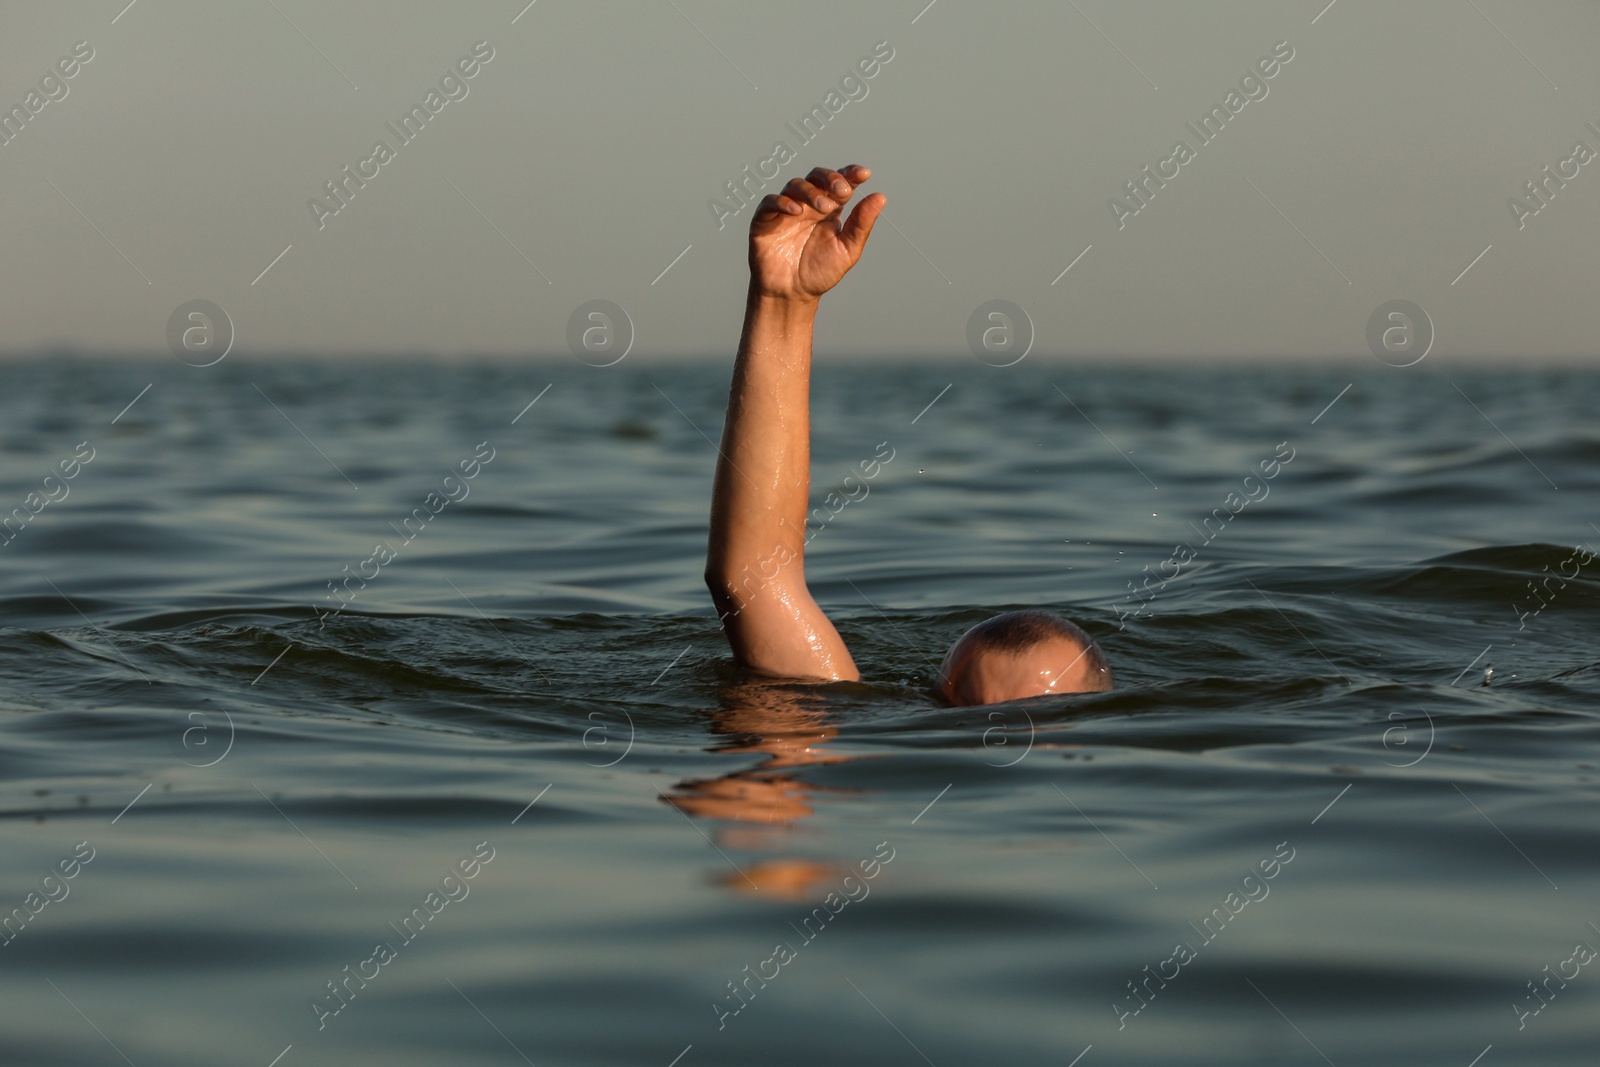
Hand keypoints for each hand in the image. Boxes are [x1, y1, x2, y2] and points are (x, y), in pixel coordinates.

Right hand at [748, 165, 885, 302]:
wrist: (792, 294)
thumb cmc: (819, 272)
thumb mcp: (847, 250)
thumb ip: (861, 224)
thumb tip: (880, 197)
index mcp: (830, 209)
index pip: (840, 183)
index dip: (850, 174)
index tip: (864, 174)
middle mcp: (808, 205)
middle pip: (817, 177)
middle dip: (831, 179)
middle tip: (842, 191)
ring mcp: (786, 210)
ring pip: (796, 185)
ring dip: (811, 192)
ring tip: (823, 208)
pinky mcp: (765, 219)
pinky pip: (770, 201)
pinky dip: (783, 202)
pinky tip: (797, 211)